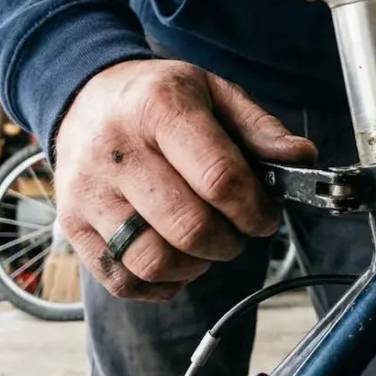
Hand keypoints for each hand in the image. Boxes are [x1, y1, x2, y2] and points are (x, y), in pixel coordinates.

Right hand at [53, 59, 316, 300]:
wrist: (83, 96)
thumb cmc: (156, 98)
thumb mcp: (213, 91)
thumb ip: (259, 127)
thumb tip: (302, 158)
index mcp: (159, 108)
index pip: (219, 178)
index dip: (254, 209)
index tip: (264, 216)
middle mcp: (116, 151)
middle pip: (189, 227)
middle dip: (230, 242)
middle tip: (238, 232)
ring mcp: (88, 192)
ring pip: (153, 261)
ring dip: (196, 266)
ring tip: (205, 245)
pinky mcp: (72, 224)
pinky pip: (122, 280)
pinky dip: (159, 284)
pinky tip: (175, 259)